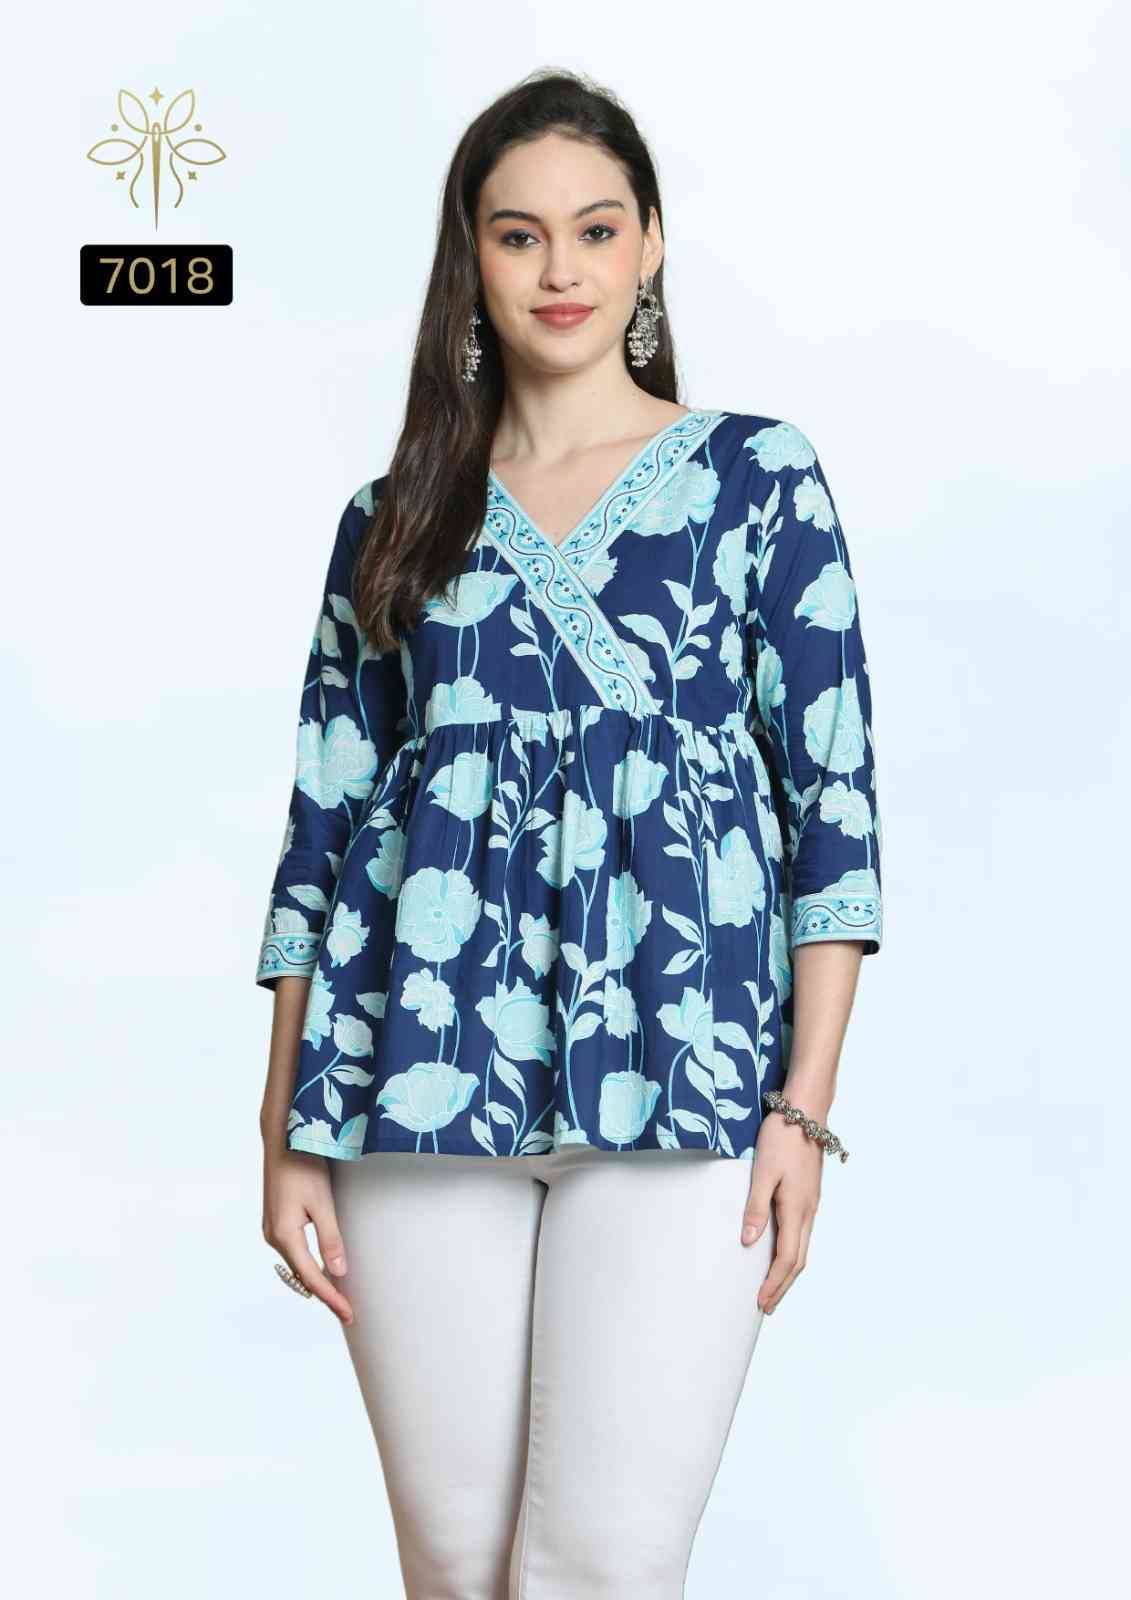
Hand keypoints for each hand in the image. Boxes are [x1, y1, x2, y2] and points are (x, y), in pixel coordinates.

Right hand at [262, 1145, 354, 1325]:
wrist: (282, 1140)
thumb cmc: (303, 1166)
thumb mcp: (322, 1202)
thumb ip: (330, 1239)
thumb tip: (338, 1273)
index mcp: (285, 1235)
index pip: (312, 1277)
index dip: (331, 1298)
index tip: (349, 1314)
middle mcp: (274, 1236)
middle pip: (302, 1276)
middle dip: (325, 1294)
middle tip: (348, 1311)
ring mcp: (272, 1229)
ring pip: (297, 1265)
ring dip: (316, 1281)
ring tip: (339, 1296)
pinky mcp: (276, 1221)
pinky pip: (294, 1252)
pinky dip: (308, 1266)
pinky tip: (321, 1269)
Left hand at [739, 1110, 822, 1314]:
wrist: (806, 1112)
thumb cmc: (781, 1138)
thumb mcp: (763, 1171)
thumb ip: (756, 1207)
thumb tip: (749, 1242)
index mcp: (797, 1209)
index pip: (787, 1259)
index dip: (774, 1283)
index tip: (760, 1302)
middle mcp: (809, 1212)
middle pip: (799, 1261)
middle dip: (782, 1286)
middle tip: (766, 1307)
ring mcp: (811, 1204)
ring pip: (803, 1248)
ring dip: (788, 1272)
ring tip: (773, 1288)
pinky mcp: (809, 1196)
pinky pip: (803, 1234)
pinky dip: (793, 1253)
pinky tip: (781, 1254)